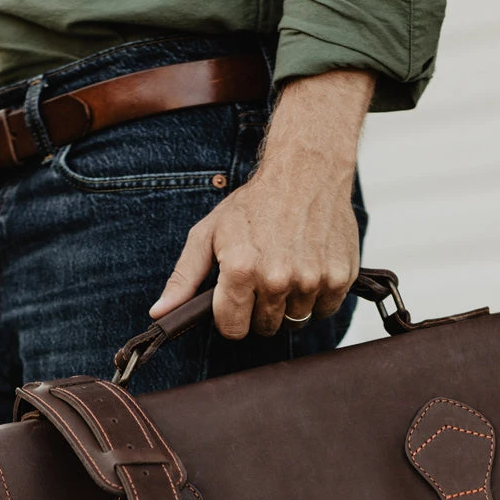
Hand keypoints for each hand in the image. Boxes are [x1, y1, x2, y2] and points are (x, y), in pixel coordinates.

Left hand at [149, 70, 374, 338]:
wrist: (307, 170)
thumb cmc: (253, 204)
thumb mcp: (208, 234)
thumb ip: (183, 278)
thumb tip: (159, 314)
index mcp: (241, 270)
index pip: (233, 329)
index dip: (231, 315)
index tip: (236, 296)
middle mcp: (277, 279)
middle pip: (265, 327)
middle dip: (261, 308)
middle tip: (263, 274)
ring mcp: (312, 280)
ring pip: (295, 321)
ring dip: (290, 303)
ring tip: (288, 267)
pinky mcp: (340, 278)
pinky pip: (325, 310)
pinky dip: (317, 296)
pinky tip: (309, 267)